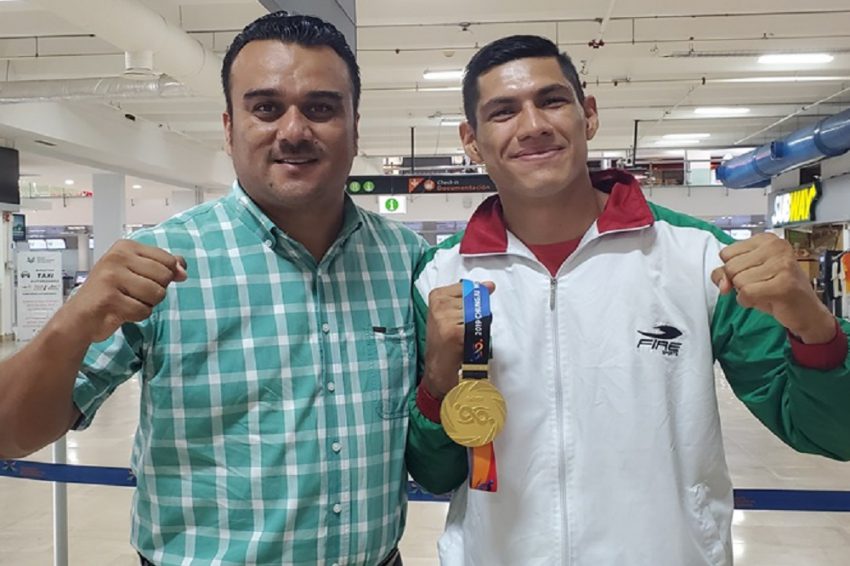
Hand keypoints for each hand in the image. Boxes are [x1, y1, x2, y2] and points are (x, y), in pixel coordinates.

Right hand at [59, 240, 187, 342]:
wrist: (80, 317)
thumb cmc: (111, 292)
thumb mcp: (136, 272)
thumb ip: (163, 267)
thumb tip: (184, 270)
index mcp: (126, 246)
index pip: (168, 260)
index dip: (166, 276)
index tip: (146, 279)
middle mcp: (117, 257)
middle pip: (165, 277)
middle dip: (155, 291)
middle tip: (132, 293)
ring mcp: (111, 277)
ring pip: (157, 295)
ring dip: (146, 304)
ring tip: (126, 301)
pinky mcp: (109, 298)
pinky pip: (143, 311)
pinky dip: (136, 316)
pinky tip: (120, 311)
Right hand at [422, 281, 495, 398]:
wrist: (438, 369)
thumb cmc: (446, 342)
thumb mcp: (455, 314)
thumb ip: (471, 298)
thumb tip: (489, 285)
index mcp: (437, 295)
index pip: (468, 288)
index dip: (473, 303)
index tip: (463, 317)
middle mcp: (439, 304)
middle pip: (474, 301)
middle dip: (475, 315)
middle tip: (463, 331)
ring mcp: (444, 317)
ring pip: (477, 314)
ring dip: (477, 327)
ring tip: (463, 338)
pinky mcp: (452, 331)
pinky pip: (477, 327)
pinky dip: (476, 336)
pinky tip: (465, 344)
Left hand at [711, 233, 834, 343]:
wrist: (805, 311)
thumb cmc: (776, 290)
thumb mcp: (747, 275)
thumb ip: (725, 273)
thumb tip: (721, 282)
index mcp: (767, 239)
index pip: (726, 253)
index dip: (732, 270)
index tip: (750, 274)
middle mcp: (776, 247)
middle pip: (730, 267)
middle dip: (739, 282)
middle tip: (761, 285)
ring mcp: (782, 264)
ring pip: (738, 281)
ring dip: (746, 293)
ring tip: (766, 291)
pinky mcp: (784, 284)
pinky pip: (746, 293)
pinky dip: (749, 301)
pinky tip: (766, 299)